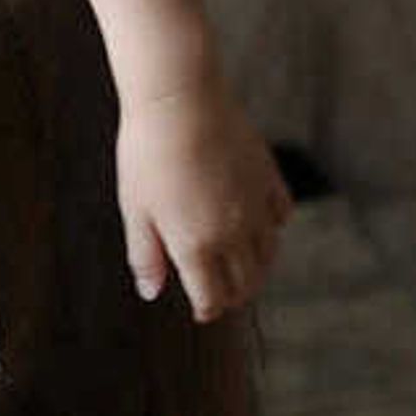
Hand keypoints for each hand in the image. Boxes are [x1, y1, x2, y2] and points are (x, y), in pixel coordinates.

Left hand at [115, 77, 290, 321]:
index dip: (208, 309)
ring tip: (242, 270)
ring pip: (268, 254)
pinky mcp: (269, 178)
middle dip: (234, 295)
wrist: (180, 103)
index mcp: (197, 245)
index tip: (203, 312)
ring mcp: (257, 206)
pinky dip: (273, 229)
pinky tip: (261, 227)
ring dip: (256, 268)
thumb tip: (151, 292)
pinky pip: (281, 216)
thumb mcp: (135, 210)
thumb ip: (146, 255)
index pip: (213, 296)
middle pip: (246, 281)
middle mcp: (235, 233)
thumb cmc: (147, 155)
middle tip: (221, 295)